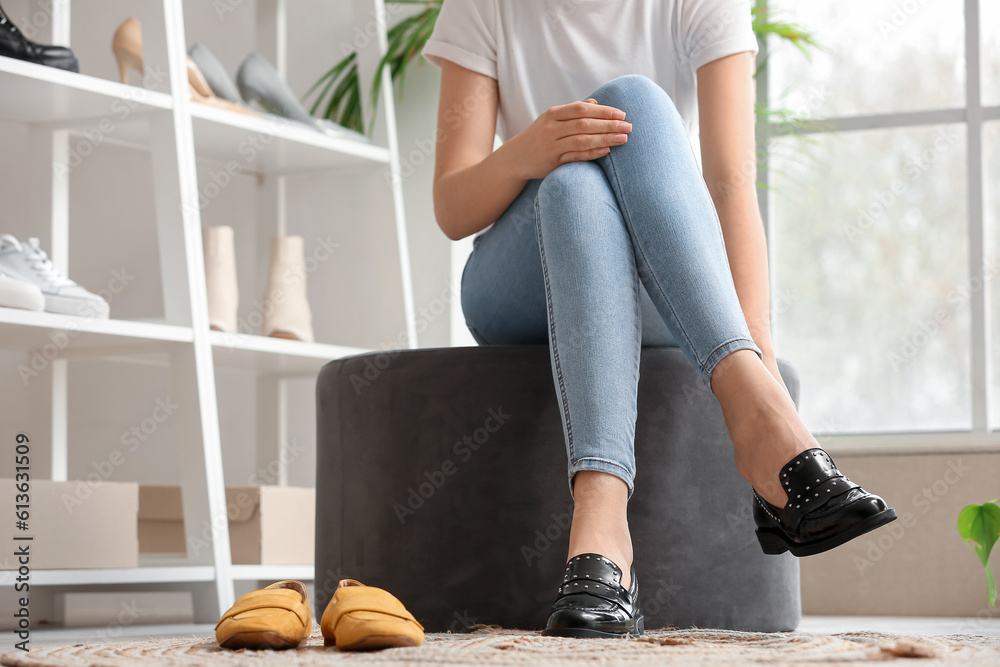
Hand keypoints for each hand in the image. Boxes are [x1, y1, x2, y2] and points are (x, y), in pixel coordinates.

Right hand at [504, 98, 631, 179]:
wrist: (516, 158)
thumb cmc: (540, 136)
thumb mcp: (552, 119)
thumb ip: (573, 111)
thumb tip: (595, 103)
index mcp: (553, 114)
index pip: (581, 109)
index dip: (603, 111)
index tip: (622, 114)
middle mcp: (551, 128)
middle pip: (584, 124)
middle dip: (609, 125)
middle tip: (629, 127)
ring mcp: (551, 146)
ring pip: (581, 140)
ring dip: (604, 139)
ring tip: (623, 139)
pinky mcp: (552, 162)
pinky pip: (575, 157)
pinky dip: (592, 153)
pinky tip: (606, 151)